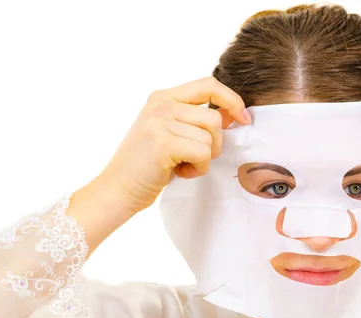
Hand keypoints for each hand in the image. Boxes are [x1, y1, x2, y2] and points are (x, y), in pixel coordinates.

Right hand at [98, 77, 250, 213]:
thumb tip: (234, 114)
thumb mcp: (173, 134)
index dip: (232, 100)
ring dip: (204, 159)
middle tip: (195, 158)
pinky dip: (198, 169)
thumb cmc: (149, 165)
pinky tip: (180, 172)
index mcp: (163, 96)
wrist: (117, 189)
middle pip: (214, 118)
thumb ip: (198, 120)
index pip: (209, 85)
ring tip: (183, 165)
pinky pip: (203, 153)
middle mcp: (160, 104)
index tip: (243, 118)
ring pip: (210, 137)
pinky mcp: (162, 143)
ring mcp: (159, 121)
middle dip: (215, 144)